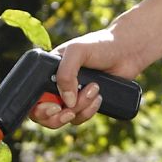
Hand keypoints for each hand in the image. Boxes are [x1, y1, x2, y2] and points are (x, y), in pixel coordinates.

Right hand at [24, 26, 153, 130]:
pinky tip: (99, 97)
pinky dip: (89, 111)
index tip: (54, 107)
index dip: (39, 107)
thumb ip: (66, 73)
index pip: (33, 95)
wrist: (128, 51)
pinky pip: (80, 117)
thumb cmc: (101, 45)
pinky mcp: (86, 103)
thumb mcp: (78, 51)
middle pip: (45, 114)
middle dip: (57, 116)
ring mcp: (72, 95)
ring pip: (65, 117)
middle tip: (70, 111)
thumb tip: (67, 102)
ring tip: (94, 89)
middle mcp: (57, 84)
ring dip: (80, 109)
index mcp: (49, 70)